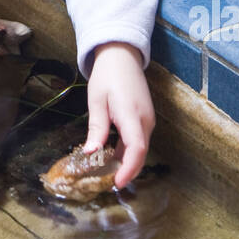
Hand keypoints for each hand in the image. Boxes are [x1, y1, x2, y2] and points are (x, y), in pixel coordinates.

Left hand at [85, 42, 153, 187]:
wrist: (122, 56)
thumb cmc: (107, 75)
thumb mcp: (96, 101)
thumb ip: (97, 128)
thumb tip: (91, 152)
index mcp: (132, 114)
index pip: (136, 149)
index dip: (128, 169)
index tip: (116, 182)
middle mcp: (145, 120)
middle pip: (140, 153)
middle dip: (126, 171)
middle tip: (107, 183)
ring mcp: (148, 119)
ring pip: (140, 148)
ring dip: (127, 162)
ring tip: (108, 173)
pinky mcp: (145, 118)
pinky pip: (139, 140)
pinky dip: (128, 151)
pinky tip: (114, 156)